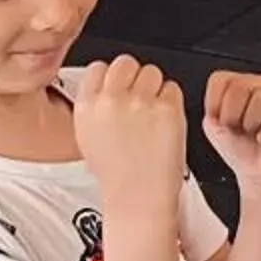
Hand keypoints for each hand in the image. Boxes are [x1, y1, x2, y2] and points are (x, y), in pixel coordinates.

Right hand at [74, 56, 186, 215]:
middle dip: (135, 78)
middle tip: (139, 101)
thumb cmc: (117, 174)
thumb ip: (95, 105)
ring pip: (152, 72)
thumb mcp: (87, 135)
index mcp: (87, 106)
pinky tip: (164, 123)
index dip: (112, 78)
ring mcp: (140, 103)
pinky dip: (172, 103)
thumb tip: (105, 84)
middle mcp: (111, 100)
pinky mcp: (166, 109)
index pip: (100, 67)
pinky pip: (173, 89)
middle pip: (126, 62)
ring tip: (152, 117)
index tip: (119, 91)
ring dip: (155, 89)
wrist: (138, 198)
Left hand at [203, 71, 260, 194]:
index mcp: (244, 85)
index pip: (221, 79)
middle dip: (233, 116)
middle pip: (239, 85)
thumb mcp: (214, 126)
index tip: (222, 121)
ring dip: (252, 125)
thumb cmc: (243, 151)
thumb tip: (212, 99)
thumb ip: (210, 106)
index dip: (215, 104)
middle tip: (241, 129)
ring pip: (260, 98)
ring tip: (257, 133)